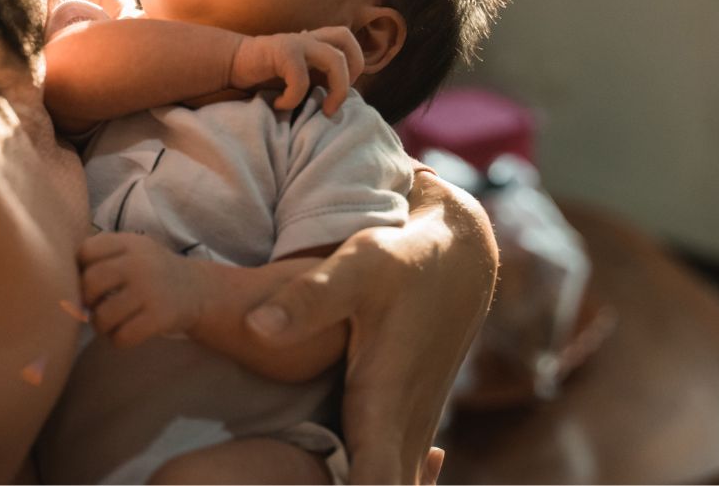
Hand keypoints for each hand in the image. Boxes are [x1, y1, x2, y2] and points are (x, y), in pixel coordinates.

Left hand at [77, 232, 205, 347]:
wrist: (198, 290)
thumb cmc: (152, 272)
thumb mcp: (133, 250)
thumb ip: (102, 255)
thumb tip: (57, 278)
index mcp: (129, 243)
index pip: (85, 252)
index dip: (79, 270)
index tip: (89, 281)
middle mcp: (139, 263)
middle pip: (90, 283)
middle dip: (86, 300)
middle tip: (94, 306)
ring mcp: (151, 290)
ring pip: (103, 316)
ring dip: (100, 325)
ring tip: (108, 323)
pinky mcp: (160, 317)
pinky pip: (121, 337)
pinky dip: (117, 340)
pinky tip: (124, 333)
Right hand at [229, 27, 364, 114]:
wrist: (229, 65)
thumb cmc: (263, 76)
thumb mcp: (297, 77)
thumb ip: (317, 78)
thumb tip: (339, 100)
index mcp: (314, 42)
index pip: (347, 40)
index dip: (355, 63)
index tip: (338, 90)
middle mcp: (308, 38)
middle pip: (346, 39)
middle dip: (354, 70)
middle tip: (338, 97)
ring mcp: (296, 43)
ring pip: (335, 58)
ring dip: (337, 89)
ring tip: (324, 109)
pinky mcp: (282, 52)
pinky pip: (301, 78)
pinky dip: (294, 98)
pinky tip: (280, 105)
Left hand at [242, 172, 497, 483]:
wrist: (463, 256)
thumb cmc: (406, 260)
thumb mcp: (359, 266)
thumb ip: (308, 299)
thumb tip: (255, 328)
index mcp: (386, 402)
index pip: (377, 484)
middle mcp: (402, 425)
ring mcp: (411, 427)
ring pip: (392, 484)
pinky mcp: (409, 419)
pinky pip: (394, 473)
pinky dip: (377, 484)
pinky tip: (349, 480)